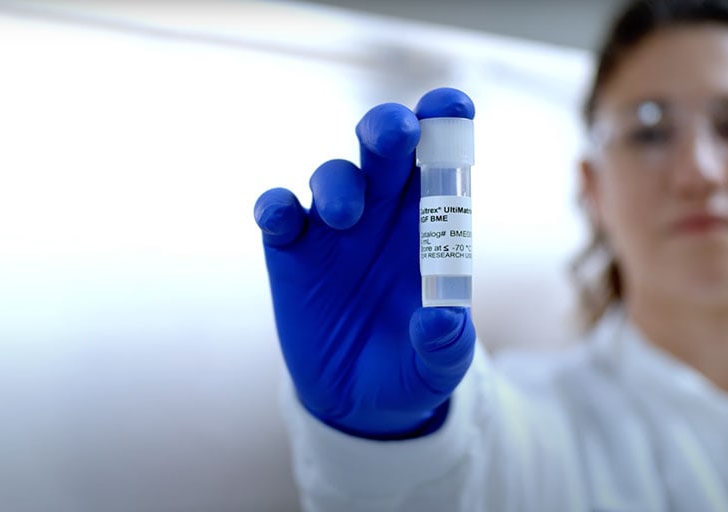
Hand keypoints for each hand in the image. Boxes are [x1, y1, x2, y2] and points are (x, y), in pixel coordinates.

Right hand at [254, 88, 476, 439]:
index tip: (451, 106)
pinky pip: (278, 213)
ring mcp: (332, 228)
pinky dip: (276, 207)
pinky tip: (281, 217)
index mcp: (429, 224)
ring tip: (345, 217)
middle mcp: (382, 213)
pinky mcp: (291, 251)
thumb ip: (444, 344)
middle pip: (383, 149)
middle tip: (396, 134)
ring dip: (339, 183)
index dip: (443, 125)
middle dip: (388, 129)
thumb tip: (440, 319)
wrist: (358, 401)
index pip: (440, 159)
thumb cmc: (410, 369)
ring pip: (331, 175)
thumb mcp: (437, 368)